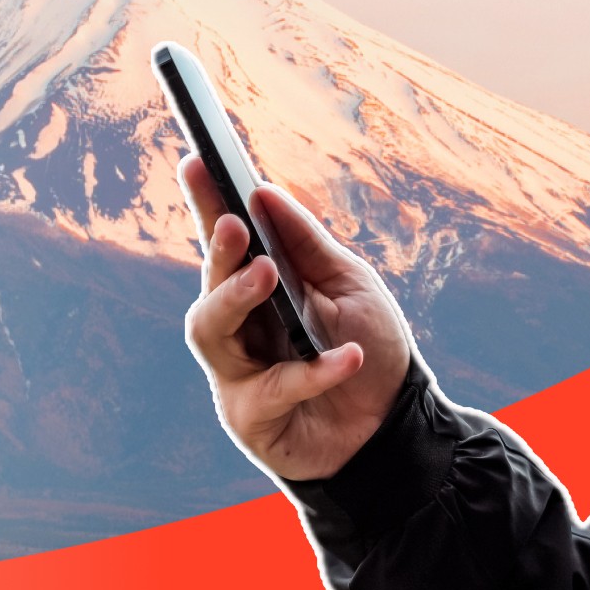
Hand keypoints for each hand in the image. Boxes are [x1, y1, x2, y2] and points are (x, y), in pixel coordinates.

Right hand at [178, 154, 414, 481]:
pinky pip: (271, 388)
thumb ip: (307, 243)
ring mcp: (236, 375)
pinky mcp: (250, 419)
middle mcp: (236, 329)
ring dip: (234, 298)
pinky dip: (312, 371)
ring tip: (267, 274)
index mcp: (258, 290)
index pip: (223, 242)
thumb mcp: (351, 285)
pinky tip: (348, 357)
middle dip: (217, 254)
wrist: (396, 428)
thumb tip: (263, 191)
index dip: (203, 203)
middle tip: (235, 226)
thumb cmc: (371, 349)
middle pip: (206, 285)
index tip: (194, 161)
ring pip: (209, 332)